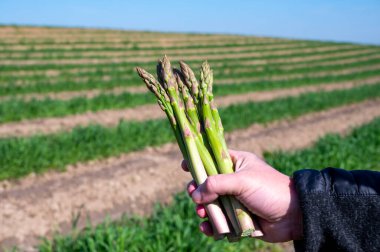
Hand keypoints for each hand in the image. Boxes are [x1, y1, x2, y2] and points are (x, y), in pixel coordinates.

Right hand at [182, 150, 302, 241]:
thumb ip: (216, 184)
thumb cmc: (269, 190)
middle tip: (194, 196)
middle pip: (208, 184)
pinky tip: (208, 229)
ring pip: (212, 204)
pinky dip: (212, 226)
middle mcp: (235, 181)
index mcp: (238, 164)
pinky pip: (220, 222)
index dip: (198, 162)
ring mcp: (236, 200)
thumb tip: (196, 195)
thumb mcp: (242, 181)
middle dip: (198, 191)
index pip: (213, 158)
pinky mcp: (238, 218)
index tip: (184, 166)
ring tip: (203, 213)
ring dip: (204, 210)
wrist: (294, 216)